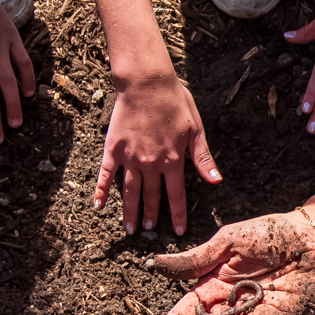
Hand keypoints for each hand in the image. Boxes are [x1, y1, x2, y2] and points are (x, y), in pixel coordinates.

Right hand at [95, 72, 220, 236]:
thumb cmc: (174, 101)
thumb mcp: (195, 129)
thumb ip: (203, 158)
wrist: (146, 83)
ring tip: (130, 229)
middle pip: (151, 196)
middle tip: (148, 230)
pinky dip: (101, 191)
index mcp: (173, 160)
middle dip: (151, 215)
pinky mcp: (113, 149)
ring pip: (130, 191)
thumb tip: (216, 181)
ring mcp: (130, 157)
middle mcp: (151, 163)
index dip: (177, 215)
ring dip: (130, 211)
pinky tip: (98, 205)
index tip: (177, 232)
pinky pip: (106, 175)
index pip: (176, 195)